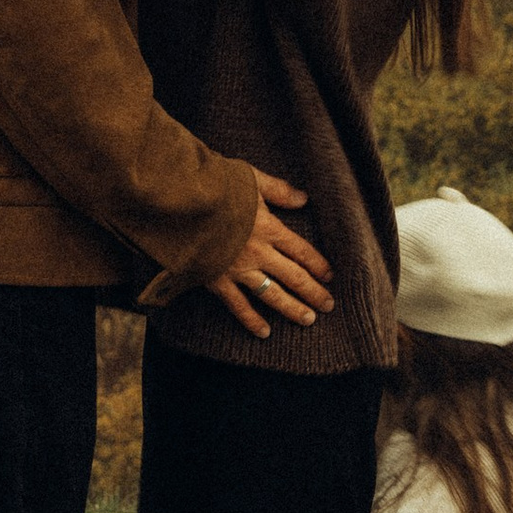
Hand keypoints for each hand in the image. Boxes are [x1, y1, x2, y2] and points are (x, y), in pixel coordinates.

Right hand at [207, 175, 334, 336]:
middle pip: (294, 277)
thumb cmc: (215, 186)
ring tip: (308, 320)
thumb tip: (304, 198)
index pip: (301, 251)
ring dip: (292, 309)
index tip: (330, 276)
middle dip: (313, 293)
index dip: (318, 265)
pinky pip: (238, 306)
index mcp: (269, 228)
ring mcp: (239, 270)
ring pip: (272, 295)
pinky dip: (251, 320)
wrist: (181, 202)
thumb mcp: (251, 179)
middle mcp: (259, 253)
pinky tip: (264, 332)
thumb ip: (278, 191)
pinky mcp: (218, 281)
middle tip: (328, 306)